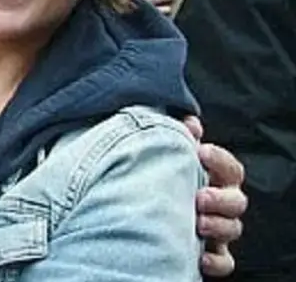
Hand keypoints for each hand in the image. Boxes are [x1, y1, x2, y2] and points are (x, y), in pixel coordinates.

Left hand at [182, 117, 246, 277]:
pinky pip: (224, 261)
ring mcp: (218, 228)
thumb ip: (182, 138)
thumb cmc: (166, 176)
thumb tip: (189, 122)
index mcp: (217, 178)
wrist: (147, 208)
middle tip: (199, 197)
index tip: (201, 152)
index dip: (219, 160)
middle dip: (221, 199)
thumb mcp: (172, 156)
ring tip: (198, 223)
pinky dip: (216, 261)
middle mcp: (222, 204)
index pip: (231, 169)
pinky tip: (200, 257)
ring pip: (232, 229)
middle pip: (237, 202)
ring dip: (218, 226)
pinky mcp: (211, 252)